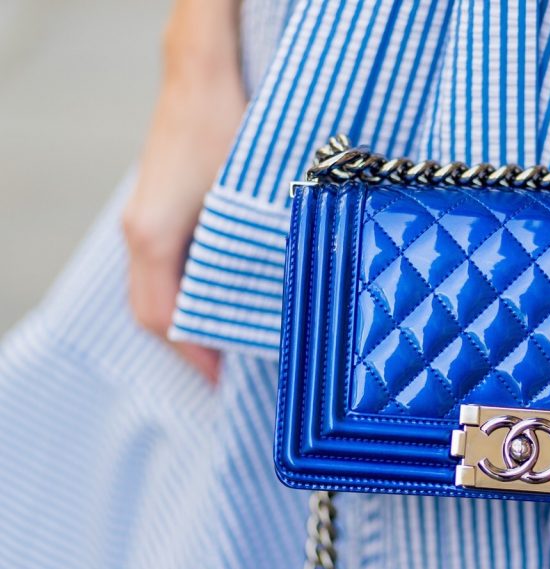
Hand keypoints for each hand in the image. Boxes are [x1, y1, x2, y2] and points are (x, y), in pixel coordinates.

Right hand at [121, 27, 245, 382]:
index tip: (221, 381)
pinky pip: (167, 262)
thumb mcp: (242, 198)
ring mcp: (149, 217)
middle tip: (227, 371)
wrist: (203, 73)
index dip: (190, 354)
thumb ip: (248, 253)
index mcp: (153, 236)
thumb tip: (273, 303)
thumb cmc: (223, 127)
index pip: (160, 317)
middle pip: (154, 308)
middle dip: (188, 343)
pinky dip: (189, 287)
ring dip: (189, 315)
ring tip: (227, 342)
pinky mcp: (162, 205)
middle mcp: (143, 231)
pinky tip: (224, 293)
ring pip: (158, 286)